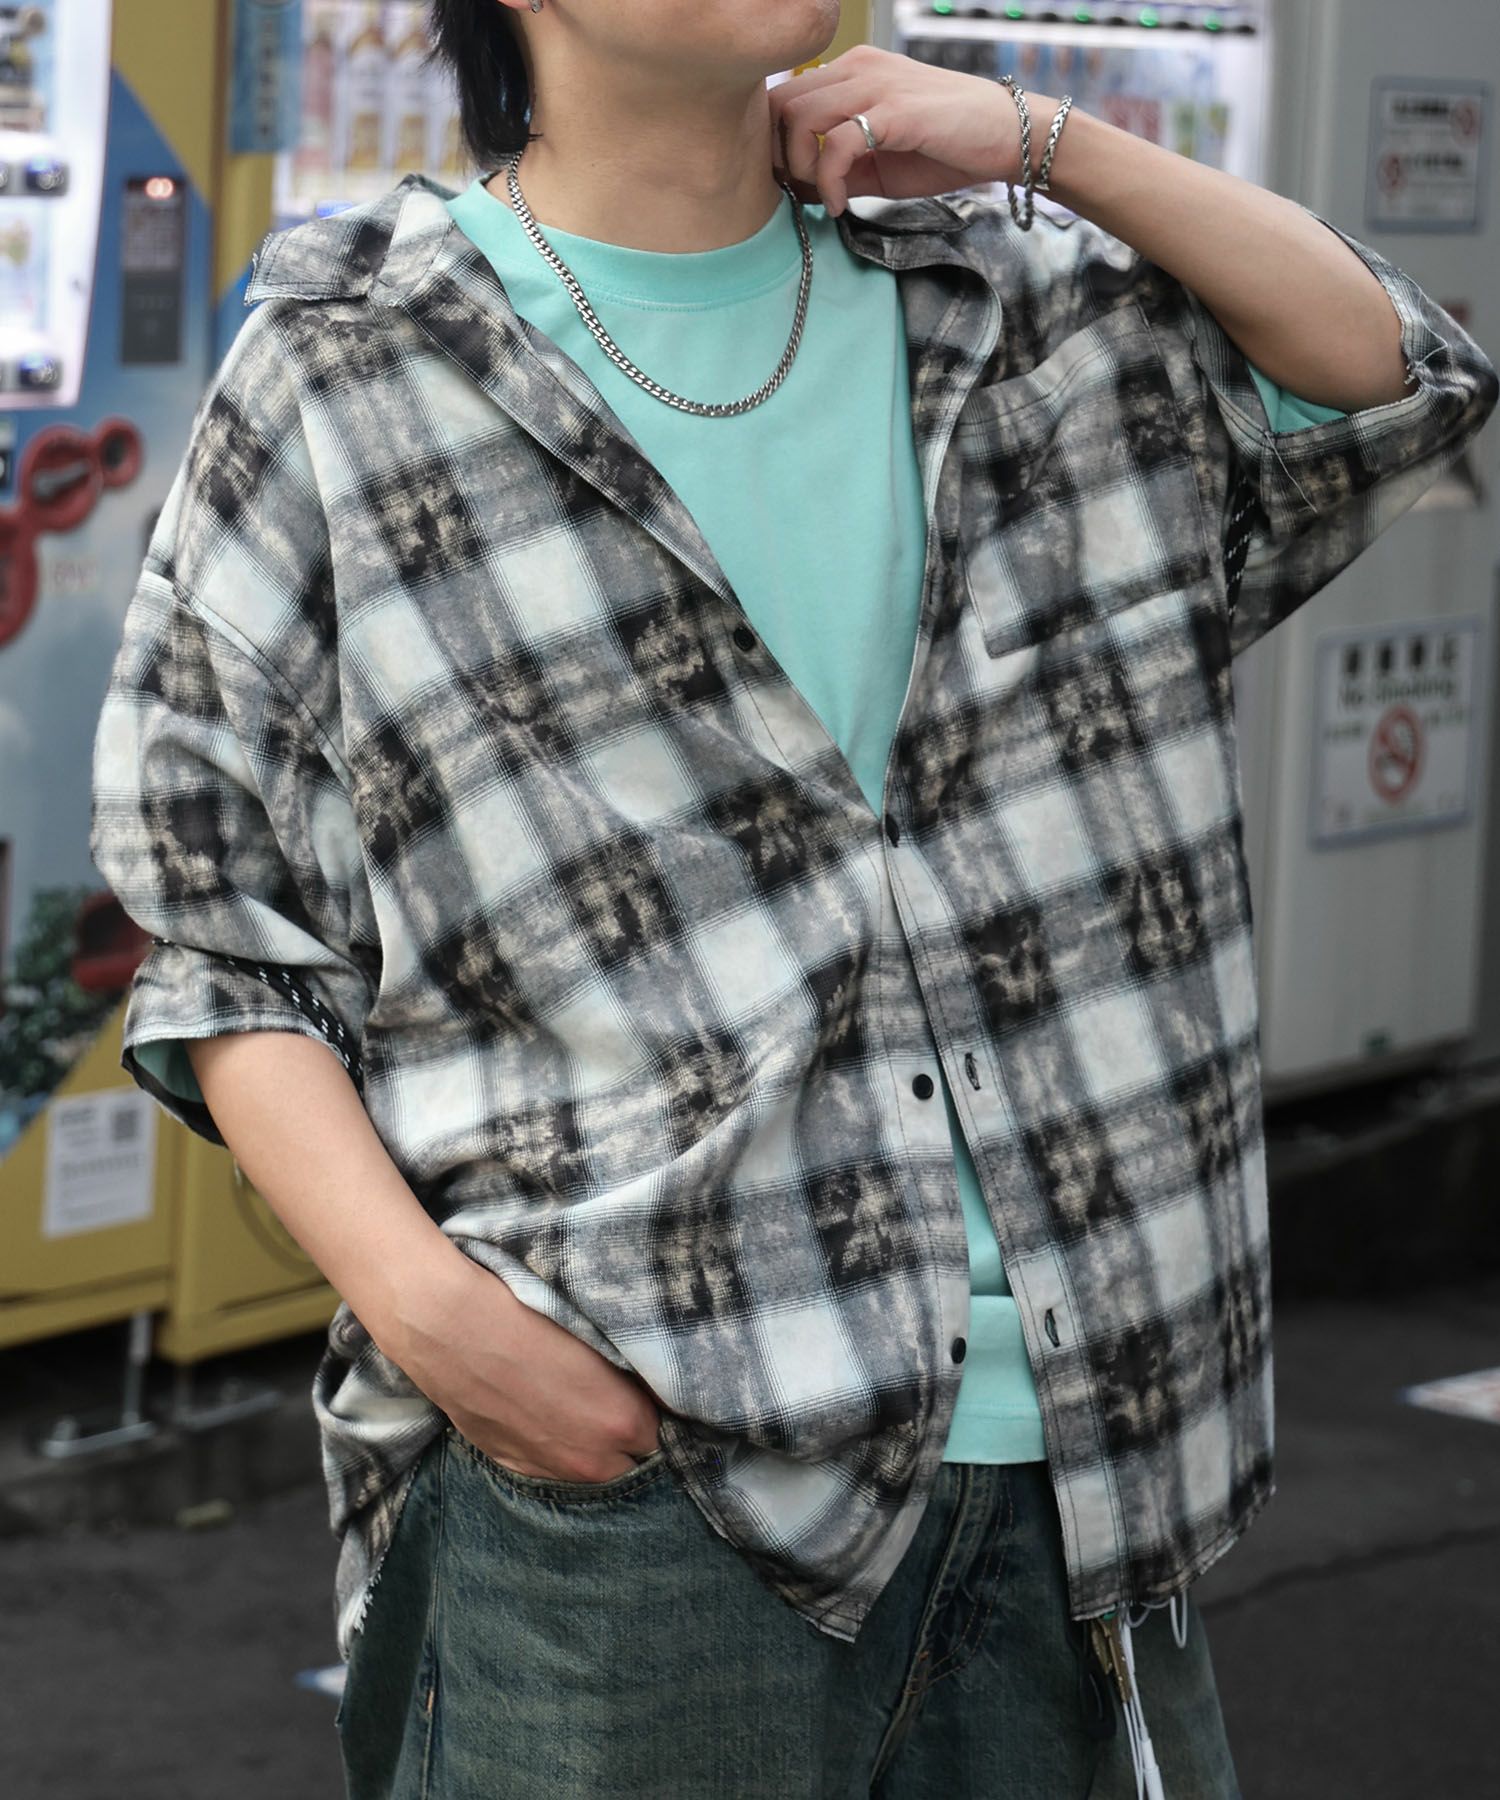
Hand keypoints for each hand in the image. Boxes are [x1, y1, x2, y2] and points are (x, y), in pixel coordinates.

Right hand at [386, 1252, 664, 1482]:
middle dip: (625, 1436)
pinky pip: (549, 1465)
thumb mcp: (599, 1337)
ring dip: (590, 1446)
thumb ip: (630, 1375)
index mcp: (622, 1422)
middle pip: (629, 1460)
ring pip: (589, 1470)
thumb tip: (644, 1386)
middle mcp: (589, 1458)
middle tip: (609, 1398)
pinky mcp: (511, 1463)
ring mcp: (547, 1467)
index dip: (648, 1407)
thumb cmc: (530, 1317)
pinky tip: (540, 1413)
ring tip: (572, 1405)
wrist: (453, 1327)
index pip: (660, 1430)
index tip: (638, 1389)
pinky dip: (553, 1447)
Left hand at [769, 43, 1061, 216]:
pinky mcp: (893, 110)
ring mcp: (875, 84)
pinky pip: (835, 143)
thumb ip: (838, 170)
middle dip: (778, 156)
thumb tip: (795, 190)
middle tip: (801, 192)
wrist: (1005, 138)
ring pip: (798, 117)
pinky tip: (839, 204)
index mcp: (851, 71)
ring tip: (824, 197)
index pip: (783, 96)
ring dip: (799, 168)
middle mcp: (858, 67)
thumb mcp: (878, 164)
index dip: (775, 144)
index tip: (793, 183)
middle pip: (780, 103)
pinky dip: (827, 181)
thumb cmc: (946, 148)